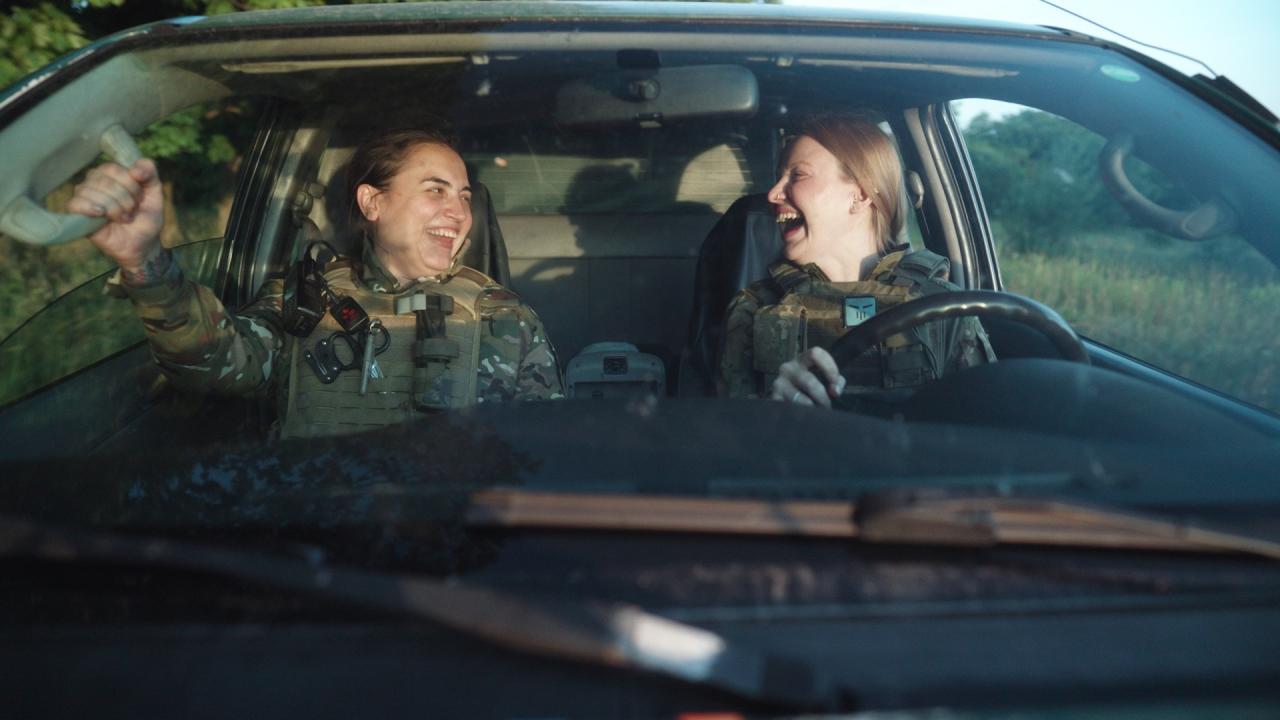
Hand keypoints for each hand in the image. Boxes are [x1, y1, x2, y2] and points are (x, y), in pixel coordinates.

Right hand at [66, 158, 164, 274]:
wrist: (144, 244)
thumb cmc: (146, 218)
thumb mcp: (155, 192)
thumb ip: (150, 173)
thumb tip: (135, 170)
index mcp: (111, 174)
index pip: (113, 168)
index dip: (131, 185)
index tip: (140, 199)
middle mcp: (94, 182)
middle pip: (103, 180)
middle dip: (125, 198)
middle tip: (132, 211)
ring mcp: (84, 197)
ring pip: (91, 191)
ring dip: (114, 208)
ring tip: (123, 218)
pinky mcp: (78, 215)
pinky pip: (75, 203)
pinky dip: (90, 208)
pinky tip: (101, 214)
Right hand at [769, 346, 845, 407]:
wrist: (785, 399)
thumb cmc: (809, 387)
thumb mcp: (823, 378)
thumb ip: (836, 381)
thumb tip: (835, 391)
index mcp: (801, 359)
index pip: (815, 354)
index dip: (830, 368)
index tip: (835, 386)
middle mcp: (788, 368)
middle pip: (809, 382)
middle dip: (822, 397)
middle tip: (827, 406)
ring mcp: (779, 383)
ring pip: (801, 399)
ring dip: (813, 408)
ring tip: (817, 413)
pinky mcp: (774, 398)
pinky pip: (792, 409)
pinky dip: (803, 414)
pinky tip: (806, 415)